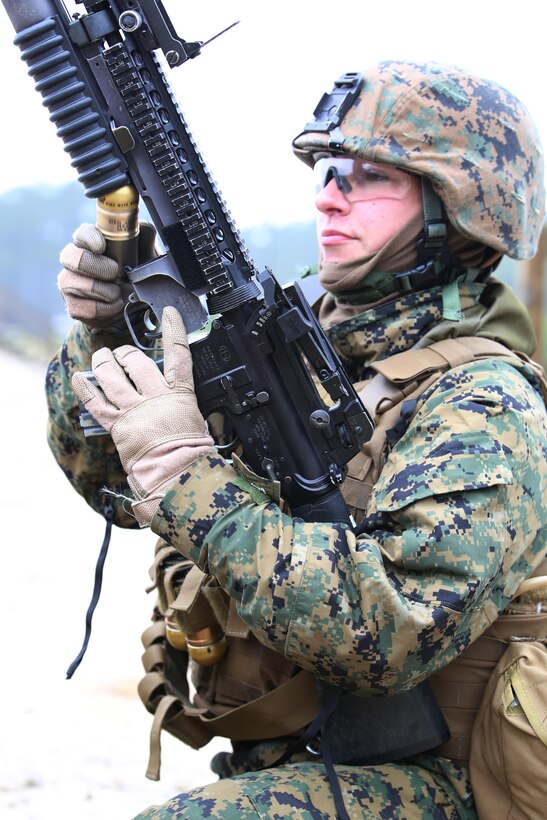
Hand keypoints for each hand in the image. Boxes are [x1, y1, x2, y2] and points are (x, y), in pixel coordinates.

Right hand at [58, 221, 156, 333]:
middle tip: (115, 274)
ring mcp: (69, 283)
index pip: (81, 233)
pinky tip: (114, 306)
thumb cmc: (134, 277)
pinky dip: (104, 309)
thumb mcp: (145, 258)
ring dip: (103, 291)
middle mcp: (75, 261)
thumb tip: (143, 226)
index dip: (89, 238)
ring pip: (73, 283)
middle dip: (97, 267)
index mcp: (91, 244)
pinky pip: (84, 307)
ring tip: (117, 293)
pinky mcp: (72, 305)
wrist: (132, 310)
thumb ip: (143, 239)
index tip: (101, 247)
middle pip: (71, 256)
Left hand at [72, 306, 213, 525]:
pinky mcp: (118, 425)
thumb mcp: (196, 422)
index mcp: (180, 394)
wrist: (177, 474)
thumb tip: (178, 400)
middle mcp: (155, 397)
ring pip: (113, 376)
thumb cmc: (191, 454)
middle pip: (137, 362)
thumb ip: (183, 405)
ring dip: (104, 362)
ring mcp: (134, 410)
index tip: (168, 313)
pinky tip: (79, 377)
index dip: (173, 329)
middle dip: (127, 353)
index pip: (178, 353)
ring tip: (102, 356)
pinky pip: (96, 402)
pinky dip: (86, 388)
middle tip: (122, 353)